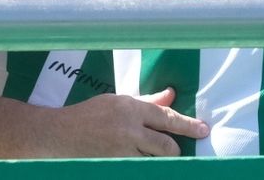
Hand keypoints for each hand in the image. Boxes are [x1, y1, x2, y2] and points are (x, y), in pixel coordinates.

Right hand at [50, 89, 208, 156]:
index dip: (188, 125)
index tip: (203, 130)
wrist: (59, 134)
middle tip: (173, 150)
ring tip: (149, 154)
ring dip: (157, 160)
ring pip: (154, 161)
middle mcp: (128, 129)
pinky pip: (139, 169)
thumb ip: (147, 102)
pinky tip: (138, 162)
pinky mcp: (115, 165)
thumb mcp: (117, 102)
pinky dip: (142, 167)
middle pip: (166, 145)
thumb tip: (171, 95)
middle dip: (173, 150)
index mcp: (130, 108)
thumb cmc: (89, 115)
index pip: (166, 117)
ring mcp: (121, 151)